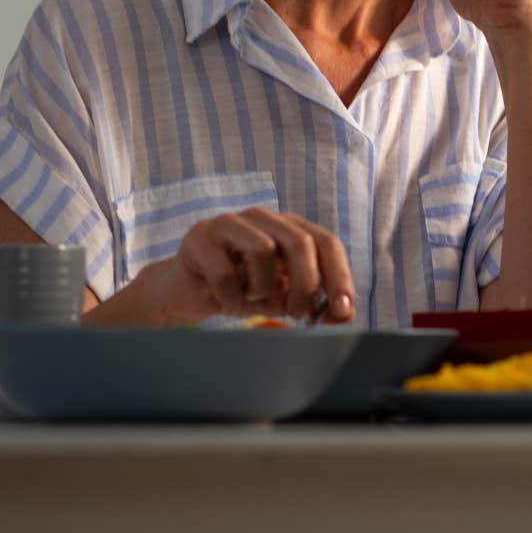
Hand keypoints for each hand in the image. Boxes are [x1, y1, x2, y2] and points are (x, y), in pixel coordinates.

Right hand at [132, 208, 355, 325]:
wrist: (188, 292)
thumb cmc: (242, 291)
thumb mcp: (282, 299)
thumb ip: (313, 303)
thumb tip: (343, 314)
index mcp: (289, 227)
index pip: (326, 242)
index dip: (339, 276)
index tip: (342, 311)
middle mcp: (263, 218)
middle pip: (299, 242)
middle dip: (305, 285)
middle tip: (296, 314)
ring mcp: (229, 222)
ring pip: (263, 250)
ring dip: (263, 290)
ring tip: (252, 301)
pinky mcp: (199, 237)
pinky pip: (225, 272)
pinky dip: (231, 298)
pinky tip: (225, 301)